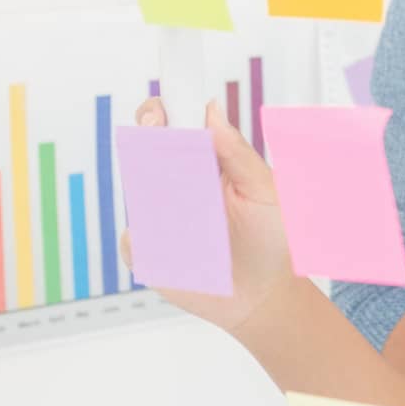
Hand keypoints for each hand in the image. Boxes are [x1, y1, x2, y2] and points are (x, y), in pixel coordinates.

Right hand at [119, 96, 297, 335]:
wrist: (263, 296)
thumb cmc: (270, 238)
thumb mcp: (266, 191)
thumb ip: (239, 154)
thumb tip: (212, 114)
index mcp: (204, 159)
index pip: (174, 122)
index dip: (163, 109)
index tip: (164, 109)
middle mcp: (175, 182)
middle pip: (142, 149)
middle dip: (145, 142)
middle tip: (163, 146)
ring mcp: (157, 215)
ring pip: (136, 192)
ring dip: (156, 197)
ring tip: (193, 215)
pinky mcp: (147, 250)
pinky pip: (133, 240)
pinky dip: (152, 244)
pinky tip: (183, 253)